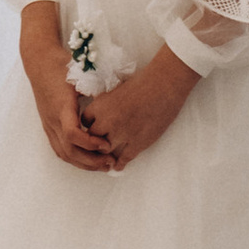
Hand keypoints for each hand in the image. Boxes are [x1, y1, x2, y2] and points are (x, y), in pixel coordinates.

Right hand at [20, 12, 114, 171]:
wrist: (39, 62)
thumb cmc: (61, 66)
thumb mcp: (81, 76)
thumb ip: (96, 92)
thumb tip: (117, 105)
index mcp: (61, 107)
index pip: (72, 134)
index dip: (90, 143)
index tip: (106, 144)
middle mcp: (53, 119)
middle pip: (69, 151)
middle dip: (91, 161)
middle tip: (110, 162)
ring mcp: (48, 125)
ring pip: (63, 154)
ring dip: (83, 163)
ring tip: (102, 165)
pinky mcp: (48, 126)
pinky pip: (59, 149)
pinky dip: (74, 158)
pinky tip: (87, 159)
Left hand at [77, 43, 197, 168]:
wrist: (163, 86)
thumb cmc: (142, 82)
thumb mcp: (116, 89)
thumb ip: (106, 103)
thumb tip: (100, 111)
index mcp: (101, 105)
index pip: (85, 121)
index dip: (90, 124)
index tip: (94, 126)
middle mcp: (108, 121)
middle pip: (92, 138)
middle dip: (94, 140)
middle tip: (98, 144)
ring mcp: (123, 133)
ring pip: (105, 151)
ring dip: (105, 154)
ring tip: (106, 157)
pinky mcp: (138, 143)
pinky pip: (123, 159)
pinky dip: (119, 164)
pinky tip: (118, 166)